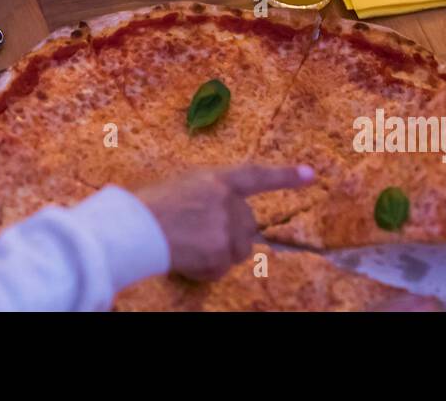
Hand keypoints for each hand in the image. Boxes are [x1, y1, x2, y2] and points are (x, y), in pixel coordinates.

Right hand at [135, 163, 313, 279]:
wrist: (136, 228)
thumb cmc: (148, 205)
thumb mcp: (181, 185)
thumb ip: (207, 193)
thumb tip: (217, 210)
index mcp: (217, 180)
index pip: (257, 176)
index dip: (284, 176)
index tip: (310, 175)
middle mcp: (228, 203)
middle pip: (248, 224)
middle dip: (231, 232)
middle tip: (199, 234)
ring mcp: (227, 230)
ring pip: (238, 249)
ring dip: (220, 252)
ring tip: (189, 246)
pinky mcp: (221, 254)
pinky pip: (221, 268)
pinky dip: (206, 269)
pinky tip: (185, 259)